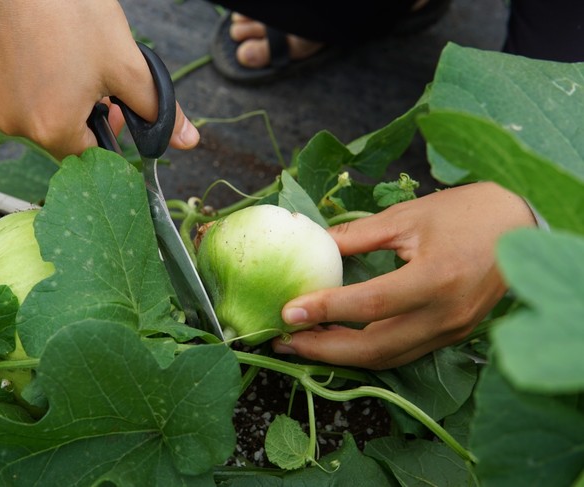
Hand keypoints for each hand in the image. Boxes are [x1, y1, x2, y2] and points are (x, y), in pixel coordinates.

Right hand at [0, 0, 198, 160]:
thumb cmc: (75, 12)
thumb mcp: (126, 64)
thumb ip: (156, 108)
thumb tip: (188, 140)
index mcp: (52, 128)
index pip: (86, 151)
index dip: (105, 128)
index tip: (112, 105)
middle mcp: (12, 122)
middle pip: (54, 131)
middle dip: (76, 109)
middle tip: (90, 74)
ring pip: (25, 107)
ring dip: (45, 91)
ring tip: (60, 53)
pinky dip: (15, 73)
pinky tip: (29, 45)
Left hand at [272, 182, 536, 368]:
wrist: (520, 226)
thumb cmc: (464, 213)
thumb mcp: (407, 216)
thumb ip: (356, 236)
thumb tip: (312, 243)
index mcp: (436, 278)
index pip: (370, 305)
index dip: (325, 309)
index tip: (287, 311)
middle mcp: (445, 314)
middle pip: (375, 348)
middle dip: (323, 349)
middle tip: (283, 340)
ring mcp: (451, 331)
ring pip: (387, 359)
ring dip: (340, 356)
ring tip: (303, 343)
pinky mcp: (452, 335)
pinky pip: (402, 353)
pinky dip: (366, 352)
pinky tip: (339, 341)